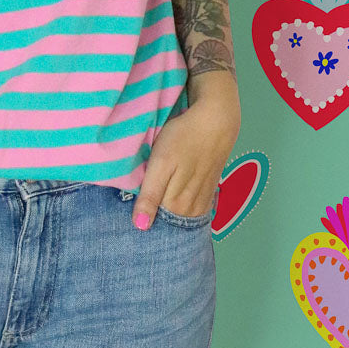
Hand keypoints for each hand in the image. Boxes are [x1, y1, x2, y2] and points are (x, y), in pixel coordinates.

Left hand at [132, 93, 239, 224]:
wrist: (216, 121)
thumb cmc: (183, 138)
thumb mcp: (160, 164)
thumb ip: (150, 195)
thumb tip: (141, 226)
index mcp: (176, 203)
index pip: (156, 225)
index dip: (143, 223)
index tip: (132, 222)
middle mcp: (191, 205)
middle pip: (171, 223)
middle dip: (158, 223)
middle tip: (142, 219)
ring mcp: (203, 197)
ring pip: (185, 217)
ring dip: (173, 219)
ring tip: (159, 214)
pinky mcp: (210, 188)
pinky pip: (198, 209)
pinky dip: (188, 212)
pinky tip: (181, 209)